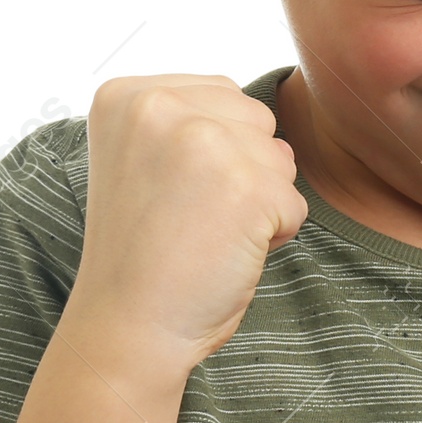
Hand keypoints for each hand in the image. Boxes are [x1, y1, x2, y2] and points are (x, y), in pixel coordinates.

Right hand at [68, 74, 308, 369]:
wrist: (127, 326)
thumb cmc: (142, 253)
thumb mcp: (143, 159)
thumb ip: (189, 121)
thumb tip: (266, 125)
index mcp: (127, 95)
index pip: (221, 96)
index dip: (213, 154)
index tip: (166, 195)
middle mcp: (159, 106)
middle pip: (255, 120)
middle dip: (242, 171)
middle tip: (189, 218)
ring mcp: (203, 142)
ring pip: (279, 159)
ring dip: (259, 202)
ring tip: (205, 235)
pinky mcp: (245, 186)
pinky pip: (294, 204)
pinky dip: (273, 237)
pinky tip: (224, 255)